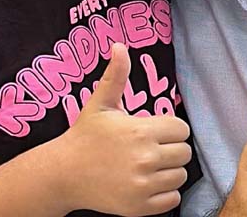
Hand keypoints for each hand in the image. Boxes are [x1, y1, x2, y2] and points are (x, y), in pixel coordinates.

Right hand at [56, 44, 191, 215]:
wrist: (62, 174)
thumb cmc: (84, 136)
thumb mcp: (100, 103)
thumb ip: (116, 75)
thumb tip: (119, 45)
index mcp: (141, 131)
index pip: (182, 129)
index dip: (170, 129)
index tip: (155, 132)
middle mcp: (145, 159)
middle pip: (185, 153)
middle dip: (171, 150)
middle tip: (151, 149)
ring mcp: (142, 185)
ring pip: (180, 176)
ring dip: (169, 171)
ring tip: (148, 166)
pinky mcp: (139, 207)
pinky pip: (172, 200)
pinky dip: (164, 194)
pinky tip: (147, 183)